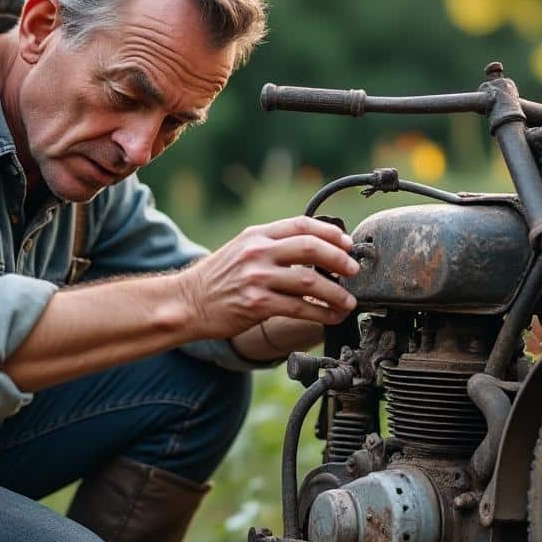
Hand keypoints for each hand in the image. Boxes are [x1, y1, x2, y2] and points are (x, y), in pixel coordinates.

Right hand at [177, 216, 358, 339]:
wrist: (188, 302)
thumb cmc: (217, 278)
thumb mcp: (242, 249)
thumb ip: (273, 245)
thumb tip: (314, 248)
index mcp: (257, 235)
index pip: (302, 225)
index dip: (331, 232)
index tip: (347, 243)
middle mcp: (258, 252)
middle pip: (312, 248)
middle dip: (340, 259)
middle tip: (354, 270)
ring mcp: (257, 278)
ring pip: (310, 281)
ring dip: (336, 293)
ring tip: (348, 301)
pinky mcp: (257, 304)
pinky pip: (299, 308)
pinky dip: (321, 313)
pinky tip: (330, 317)